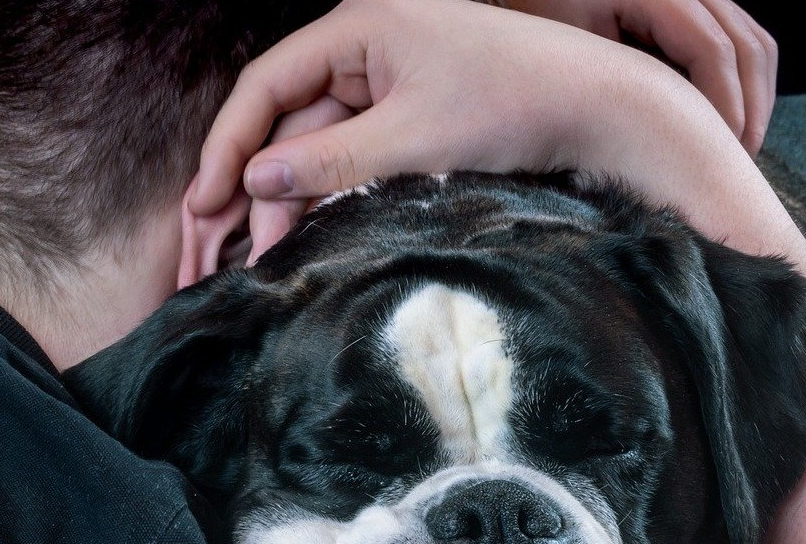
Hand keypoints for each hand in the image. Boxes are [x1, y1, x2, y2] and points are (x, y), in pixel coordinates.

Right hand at [185, 0, 745, 268]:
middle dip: (261, 183)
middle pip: (289, 117)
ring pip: (322, 140)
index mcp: (357, 26)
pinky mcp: (415, 108)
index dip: (228, 145)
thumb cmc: (514, 105)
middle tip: (236, 247)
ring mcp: (391, 76)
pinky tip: (315, 231)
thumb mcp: (412, 140)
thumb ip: (328, 162)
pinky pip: (358, 148)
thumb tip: (254, 180)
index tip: (204, 201)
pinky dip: (337, 188)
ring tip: (271, 255)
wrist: (602, 109)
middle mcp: (366, 43)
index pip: (266, 84)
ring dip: (297, 195)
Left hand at [504, 0, 776, 154]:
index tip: (721, 156)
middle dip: (752, 110)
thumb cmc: (541, 20)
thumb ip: (626, 84)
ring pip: (756, 43)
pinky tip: (728, 123)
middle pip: (749, 45)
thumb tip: (674, 137)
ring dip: (757, 99)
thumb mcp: (573, 50)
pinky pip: (742, 41)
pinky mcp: (700, 8)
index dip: (726, 106)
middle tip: (738, 164)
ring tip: (737, 149)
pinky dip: (745, 84)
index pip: (712, 50)